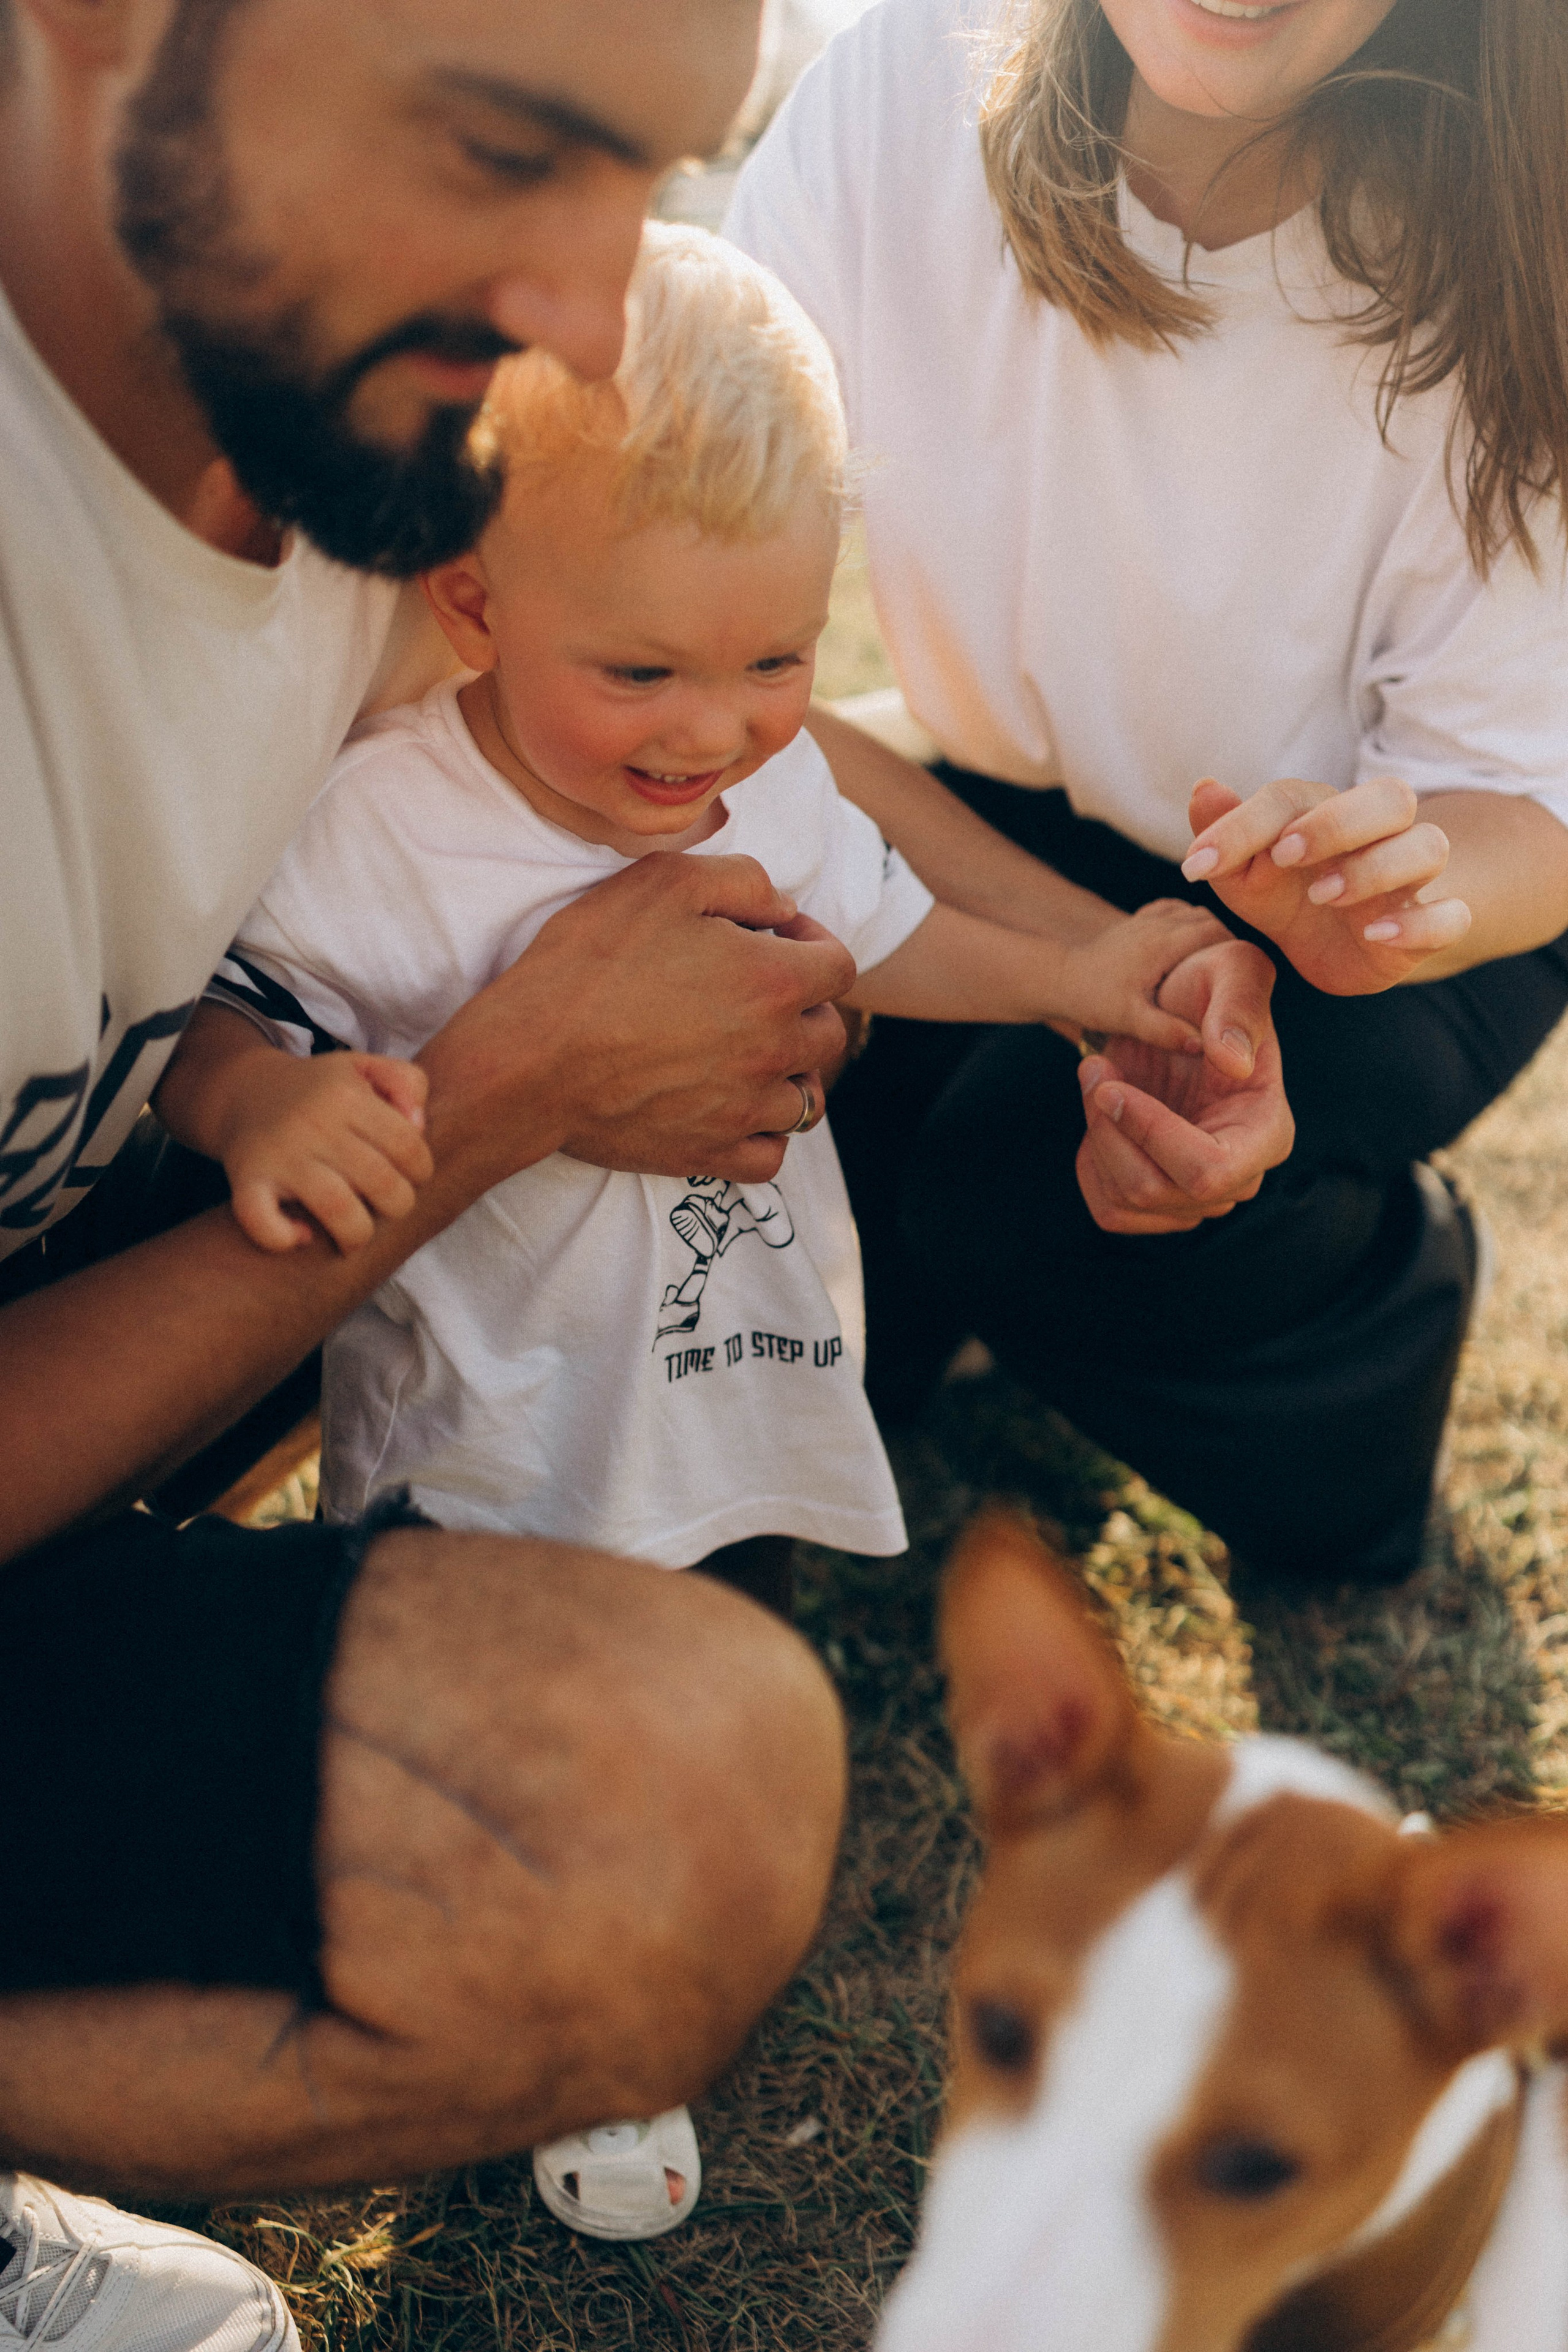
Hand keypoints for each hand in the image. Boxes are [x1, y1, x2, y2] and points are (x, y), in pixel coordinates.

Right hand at [219, 1051, 432, 1253]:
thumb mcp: (366, 1067)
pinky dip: (283, 1238)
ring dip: (357, 1235)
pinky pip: (262, 1222)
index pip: (408, 1146)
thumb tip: (418, 1126)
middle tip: (385, 1204)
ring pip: (338, 1208)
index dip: (421, 1171)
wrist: (245, 1092)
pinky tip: (301, 1234)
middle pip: (382, 1183)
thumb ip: (408, 1082)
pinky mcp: (247, 1181)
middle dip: (397, 1205)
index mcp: (347, 1096)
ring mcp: (280, 1155)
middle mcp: (314, 1124)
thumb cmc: (320, 1090)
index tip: (408, 1176)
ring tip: (354, 1233)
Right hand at [421, 852, 855, 1190]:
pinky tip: (735, 1110)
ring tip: (747, 1054)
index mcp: (775, 981)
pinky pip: (770, 1157)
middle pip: (827, 1033)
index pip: (839, 965)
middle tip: (752, 993)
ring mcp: (745, 1110)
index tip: (771, 936)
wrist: (530, 1060)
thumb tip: (780, 908)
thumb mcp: (664, 881)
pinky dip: (763, 1136)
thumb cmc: (590, 963)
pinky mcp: (710, 1154)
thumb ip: (742, 881)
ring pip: (805, 1099)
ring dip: (787, 1073)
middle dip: (802, 1006)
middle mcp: (774, 1051)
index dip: (811, 941)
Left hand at [1054, 898, 1238, 1056]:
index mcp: (1163, 942)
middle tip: (1237, 972)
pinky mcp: (1137, 922)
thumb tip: (1204, 1045)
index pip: (1216, 933)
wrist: (1059, 979)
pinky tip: (1188, 948)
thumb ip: (1166, 1031)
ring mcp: (1146, 919)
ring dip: (1208, 931)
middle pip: (1208, 919)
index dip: (1236, 951)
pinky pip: (1173, 911)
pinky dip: (1187, 923)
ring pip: (1191, 912)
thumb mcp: (1130, 1020)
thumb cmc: (1094, 1000)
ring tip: (1217, 961)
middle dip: (1226, 941)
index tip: (1248, 974)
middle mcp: (1157, 923)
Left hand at [1075, 940, 1293, 1233]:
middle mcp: (1240, 1176)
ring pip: (1126, 1201)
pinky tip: (1100, 1118)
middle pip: (1154, 1189)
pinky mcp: (1162, 1201)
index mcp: (1268, 1132)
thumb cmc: (1209, 986)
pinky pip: (1110, 1209)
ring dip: (1095, 1138)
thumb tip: (1233, 1063)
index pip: (1208, 1170)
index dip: (1151, 1135)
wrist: (1174, 1010)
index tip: (1110, 1087)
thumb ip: (1239, 1007)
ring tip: (1096, 1080)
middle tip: (1092, 1069)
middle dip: (1108, 1129)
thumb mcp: (1233, 969)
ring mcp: (1200, 1196)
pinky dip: (1091, 1165)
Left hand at [1181, 776, 1470, 994]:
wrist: (1337, 950)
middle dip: (1337, 822)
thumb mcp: (1245, 875)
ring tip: (1322, 895)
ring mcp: (1410, 880)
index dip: (1246, 824)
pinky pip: (1452, 915)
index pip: (1293, 797)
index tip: (1199, 863)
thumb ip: (1225, 837)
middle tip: (1284, 856)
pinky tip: (1374, 934)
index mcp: (1326, 813)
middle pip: (1390, 798)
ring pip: (1428, 847)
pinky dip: (1420, 923)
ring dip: (1375, 867)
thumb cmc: (1289, 898)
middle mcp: (1379, 835)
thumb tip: (1203, 787)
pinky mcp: (1432, 924)